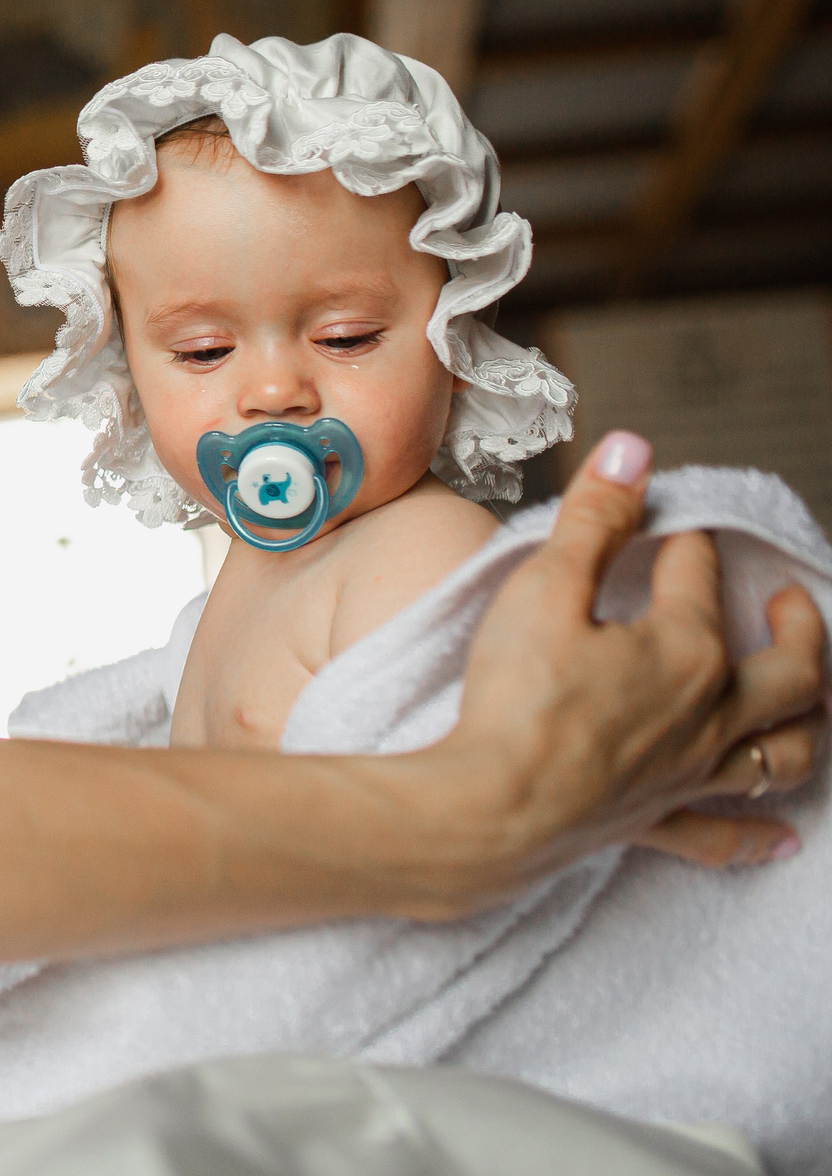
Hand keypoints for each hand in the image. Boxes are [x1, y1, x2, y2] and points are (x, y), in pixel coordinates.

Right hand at [441, 431, 824, 898]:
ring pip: (780, 752)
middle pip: (788, 670)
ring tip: (807, 700)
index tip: (665, 522)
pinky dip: (760, 835)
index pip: (698, 577)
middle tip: (789, 601)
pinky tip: (783, 838)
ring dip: (805, 723)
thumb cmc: (514, 700)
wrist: (490, 808)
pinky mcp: (656, 819)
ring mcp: (689, 773)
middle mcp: (709, 715)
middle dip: (799, 629)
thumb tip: (633, 452)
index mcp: (686, 651)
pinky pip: (725, 834)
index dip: (684, 542)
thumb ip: (593, 520)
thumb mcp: (543, 589)